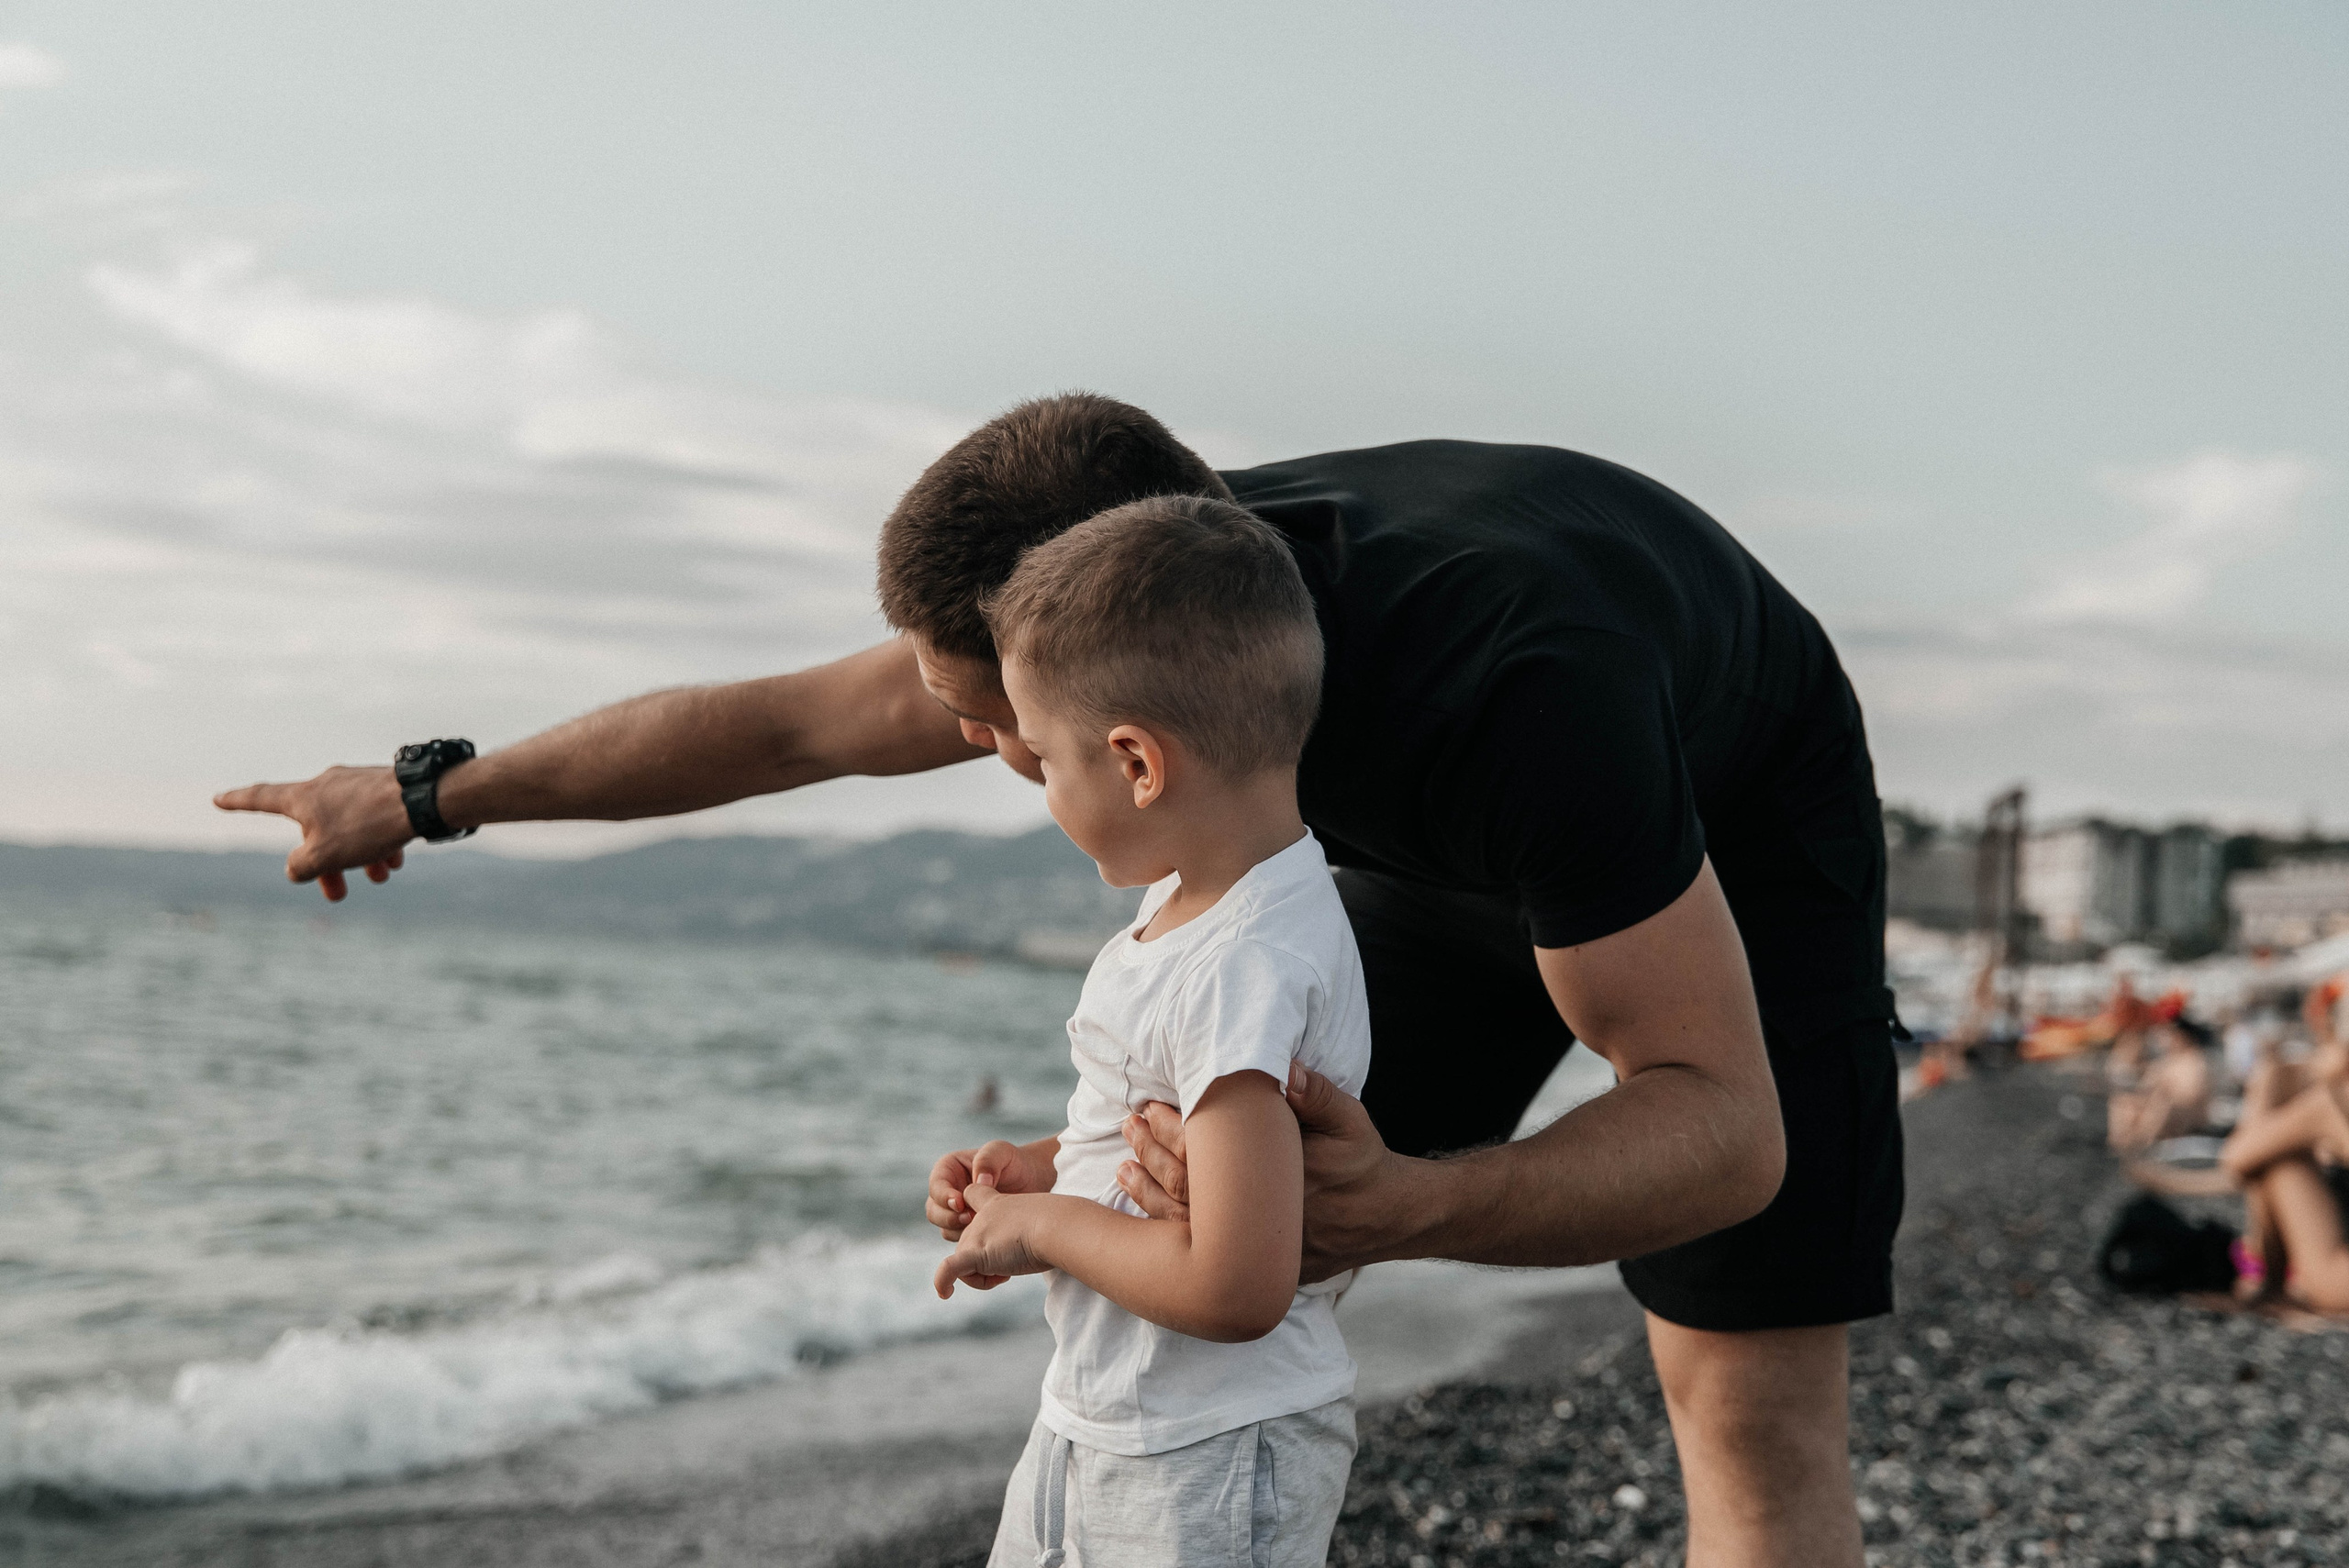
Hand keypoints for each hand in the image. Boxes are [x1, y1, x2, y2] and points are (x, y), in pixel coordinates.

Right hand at [213, 766, 413, 901]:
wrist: (422, 798)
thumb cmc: (367, 825)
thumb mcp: (323, 855)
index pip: (261, 798)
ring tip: (380, 877)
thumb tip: (297, 868)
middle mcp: (327, 785)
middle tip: (336, 895)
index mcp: (303, 796)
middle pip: (314, 830)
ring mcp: (358, 785)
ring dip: (359, 857)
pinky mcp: (385, 790)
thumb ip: (300, 865)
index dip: (238, 802)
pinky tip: (396, 860)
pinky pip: (374, 821)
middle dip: (325, 865)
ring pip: (349, 829)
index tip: (218, 798)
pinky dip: (380, 843)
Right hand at [928, 1138, 1053, 1239]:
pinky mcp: (967, 1230)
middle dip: (949, 1217)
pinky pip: (961, 1242)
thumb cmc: (1013, 1162)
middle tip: (970, 1218)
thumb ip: (987, 1161)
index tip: (960, 1202)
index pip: (936, 1186)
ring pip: (945, 1229)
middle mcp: (947, 1193)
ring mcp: (956, 1214)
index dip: (944, 1196)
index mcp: (948, 1169)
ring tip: (982, 1227)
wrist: (1031, 1182)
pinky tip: (989, 1238)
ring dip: (960, 1231)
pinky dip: (971, 1243)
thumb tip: (979, 1182)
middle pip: (934, 1211)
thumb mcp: (1001, 1152)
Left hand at [932, 1182, 1048, 1297]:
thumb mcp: (1045, 1220)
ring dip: (987, 1276)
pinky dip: (943, 1281)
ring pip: (967, 1265)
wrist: (1058, 1226)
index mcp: (998, 1203)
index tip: (996, 1236)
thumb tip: (1051, 1243)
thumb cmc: (1061, 1225)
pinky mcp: (975, 1253)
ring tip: (1011, 1269)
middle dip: (988, 1263)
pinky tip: (944, 1293)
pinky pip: (950, 1269)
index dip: (979, 1220)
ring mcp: (977, 1234)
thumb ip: (1035, 1229)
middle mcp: (982, 1216)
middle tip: (1017, 1261)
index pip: (974, 1199)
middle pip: (970, 1246)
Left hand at [1120, 1066, 1419, 1283]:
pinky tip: (1146, 1213)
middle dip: (1153, 1153)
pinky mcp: (1253, 1263)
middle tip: (1128, 1126)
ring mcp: (1254, 1246)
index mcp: (1275, 1176)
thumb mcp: (1348, 1120)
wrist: (1387, 1216)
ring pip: (1187, 1223)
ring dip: (1150, 1193)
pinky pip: (1201, 1251)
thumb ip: (1316, 1093)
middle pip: (1189, 1185)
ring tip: (1122, 1167)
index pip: (1210, 1152)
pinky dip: (1168, 1228)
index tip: (1149, 1107)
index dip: (1173, 1128)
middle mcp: (1259, 1217)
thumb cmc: (1362, 1161)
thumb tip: (1286, 1070)